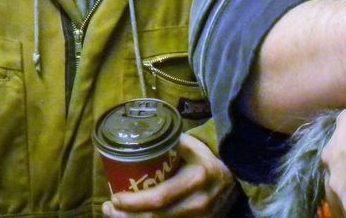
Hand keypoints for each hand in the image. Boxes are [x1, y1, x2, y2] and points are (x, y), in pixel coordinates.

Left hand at [103, 132, 236, 217]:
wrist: (237, 178)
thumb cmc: (209, 158)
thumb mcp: (195, 146)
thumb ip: (172, 143)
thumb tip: (143, 136)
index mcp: (198, 179)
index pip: (160, 198)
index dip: (134, 202)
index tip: (114, 197)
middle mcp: (199, 203)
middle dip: (127, 215)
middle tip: (108, 208)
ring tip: (114, 214)